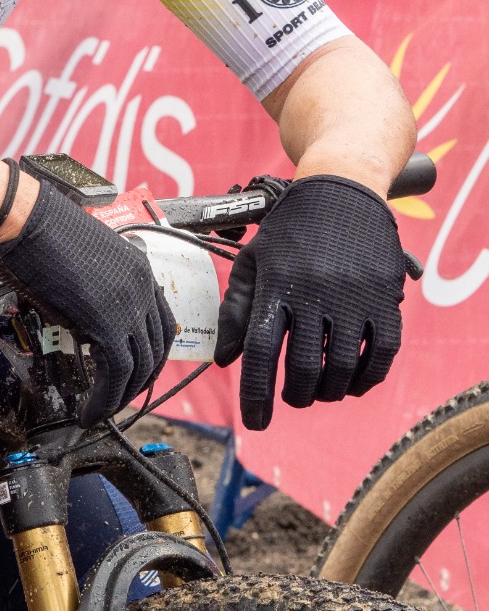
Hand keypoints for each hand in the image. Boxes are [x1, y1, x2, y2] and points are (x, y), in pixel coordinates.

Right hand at [0, 179, 175, 420]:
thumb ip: (98, 289)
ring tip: (100, 411)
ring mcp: (128, 304)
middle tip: (118, 398)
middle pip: (155, 349)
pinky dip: (104, 400)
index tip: (135, 372)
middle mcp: (142, 286)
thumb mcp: (83, 259)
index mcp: (139, 267)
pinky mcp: (107, 322)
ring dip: (120, 397)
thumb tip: (87, 323)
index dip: (149, 354)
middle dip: (139, 381)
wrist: (24, 219)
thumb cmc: (40, 231)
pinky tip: (90, 410)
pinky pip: (116, 373)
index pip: (161, 323)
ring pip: (139, 367)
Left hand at [214, 174, 408, 430]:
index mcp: (277, 284)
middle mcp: (315, 292)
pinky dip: (367, 378)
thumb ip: (236, 309)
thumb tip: (224, 360)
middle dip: (294, 396)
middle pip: (303, 368)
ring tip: (318, 392)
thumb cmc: (289, 229)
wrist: (341, 188)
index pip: (262, 351)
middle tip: (290, 398)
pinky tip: (353, 384)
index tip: (255, 422)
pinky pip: (382, 354)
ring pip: (343, 368)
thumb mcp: (254, 260)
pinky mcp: (386, 297)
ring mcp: (354, 295)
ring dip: (329, 392)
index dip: (256, 394)